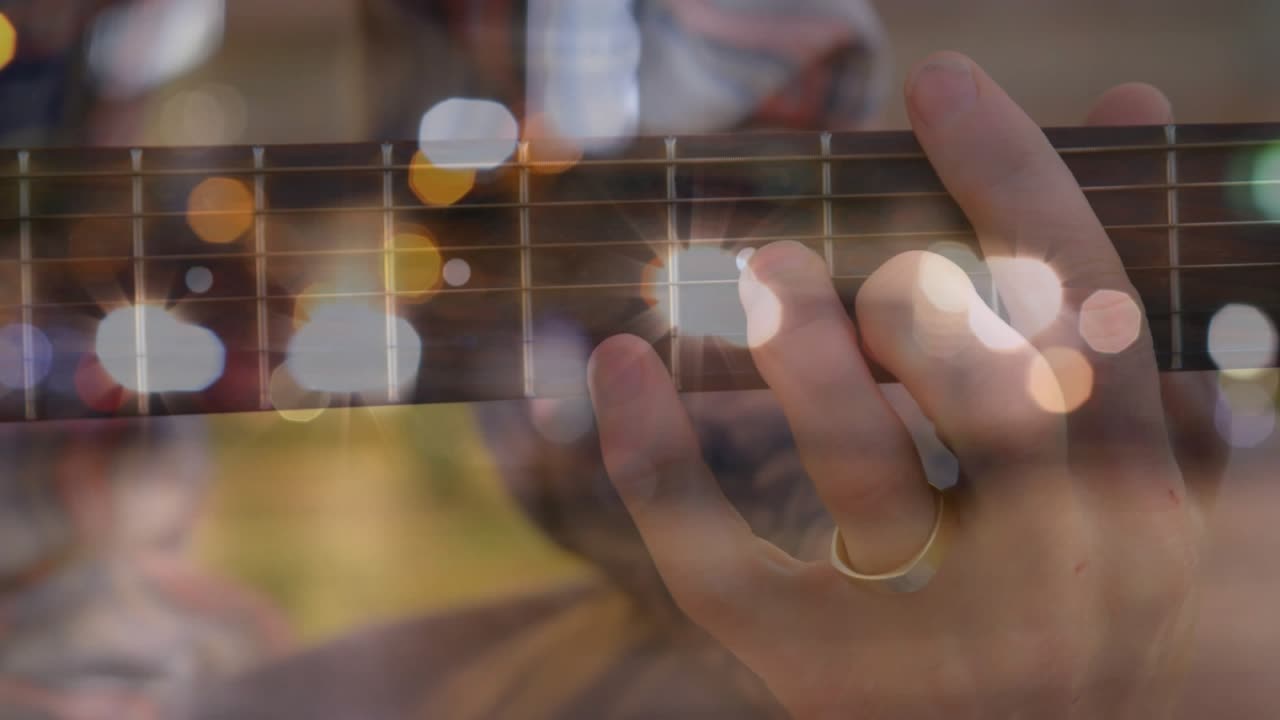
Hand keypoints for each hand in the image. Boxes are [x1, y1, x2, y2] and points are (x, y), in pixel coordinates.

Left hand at [586, 52, 1218, 717]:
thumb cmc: (1080, 595)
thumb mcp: (1135, 473)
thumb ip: (1122, 318)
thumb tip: (1127, 106)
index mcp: (1140, 505)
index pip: (1090, 311)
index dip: (1018, 181)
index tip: (944, 84)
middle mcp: (1052, 572)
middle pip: (991, 393)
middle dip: (917, 288)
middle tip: (844, 231)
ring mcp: (929, 632)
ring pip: (862, 471)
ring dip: (801, 348)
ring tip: (754, 263)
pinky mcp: (815, 674)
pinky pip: (718, 563)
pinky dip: (654, 456)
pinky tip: (615, 361)